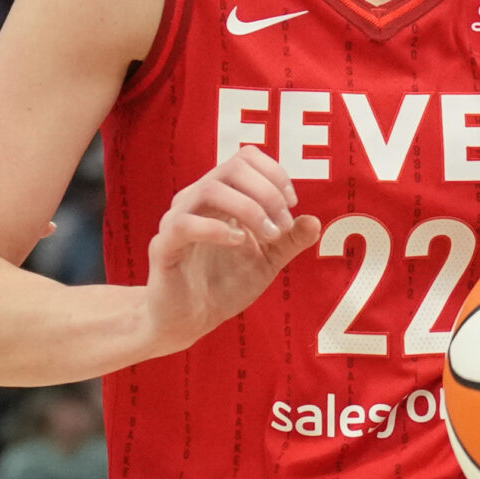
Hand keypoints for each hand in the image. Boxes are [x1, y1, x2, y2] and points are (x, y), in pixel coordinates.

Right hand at [140, 148, 319, 354]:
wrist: (190, 320)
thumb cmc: (223, 284)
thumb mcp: (267, 261)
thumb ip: (290, 241)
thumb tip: (315, 221)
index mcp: (220, 195)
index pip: (245, 158)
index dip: (274, 174)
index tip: (292, 204)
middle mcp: (196, 199)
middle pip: (232, 168)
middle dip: (268, 193)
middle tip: (284, 225)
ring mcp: (177, 219)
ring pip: (209, 190)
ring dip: (249, 208)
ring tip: (270, 235)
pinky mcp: (164, 246)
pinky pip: (184, 224)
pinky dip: (216, 229)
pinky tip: (238, 243)